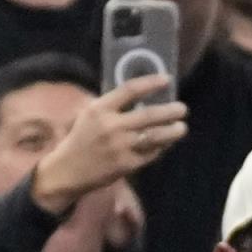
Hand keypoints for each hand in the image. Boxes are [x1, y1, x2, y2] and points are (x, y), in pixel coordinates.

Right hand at [36, 69, 183, 205]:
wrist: (68, 171)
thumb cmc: (81, 139)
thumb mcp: (89, 115)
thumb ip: (112, 105)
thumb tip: (142, 93)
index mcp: (100, 109)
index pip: (129, 90)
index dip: (151, 83)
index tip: (167, 80)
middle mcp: (111, 126)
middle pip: (149, 114)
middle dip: (170, 111)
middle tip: (183, 109)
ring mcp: (120, 147)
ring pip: (155, 136)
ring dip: (173, 132)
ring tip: (182, 128)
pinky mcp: (126, 165)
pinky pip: (150, 153)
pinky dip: (161, 148)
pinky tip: (167, 143)